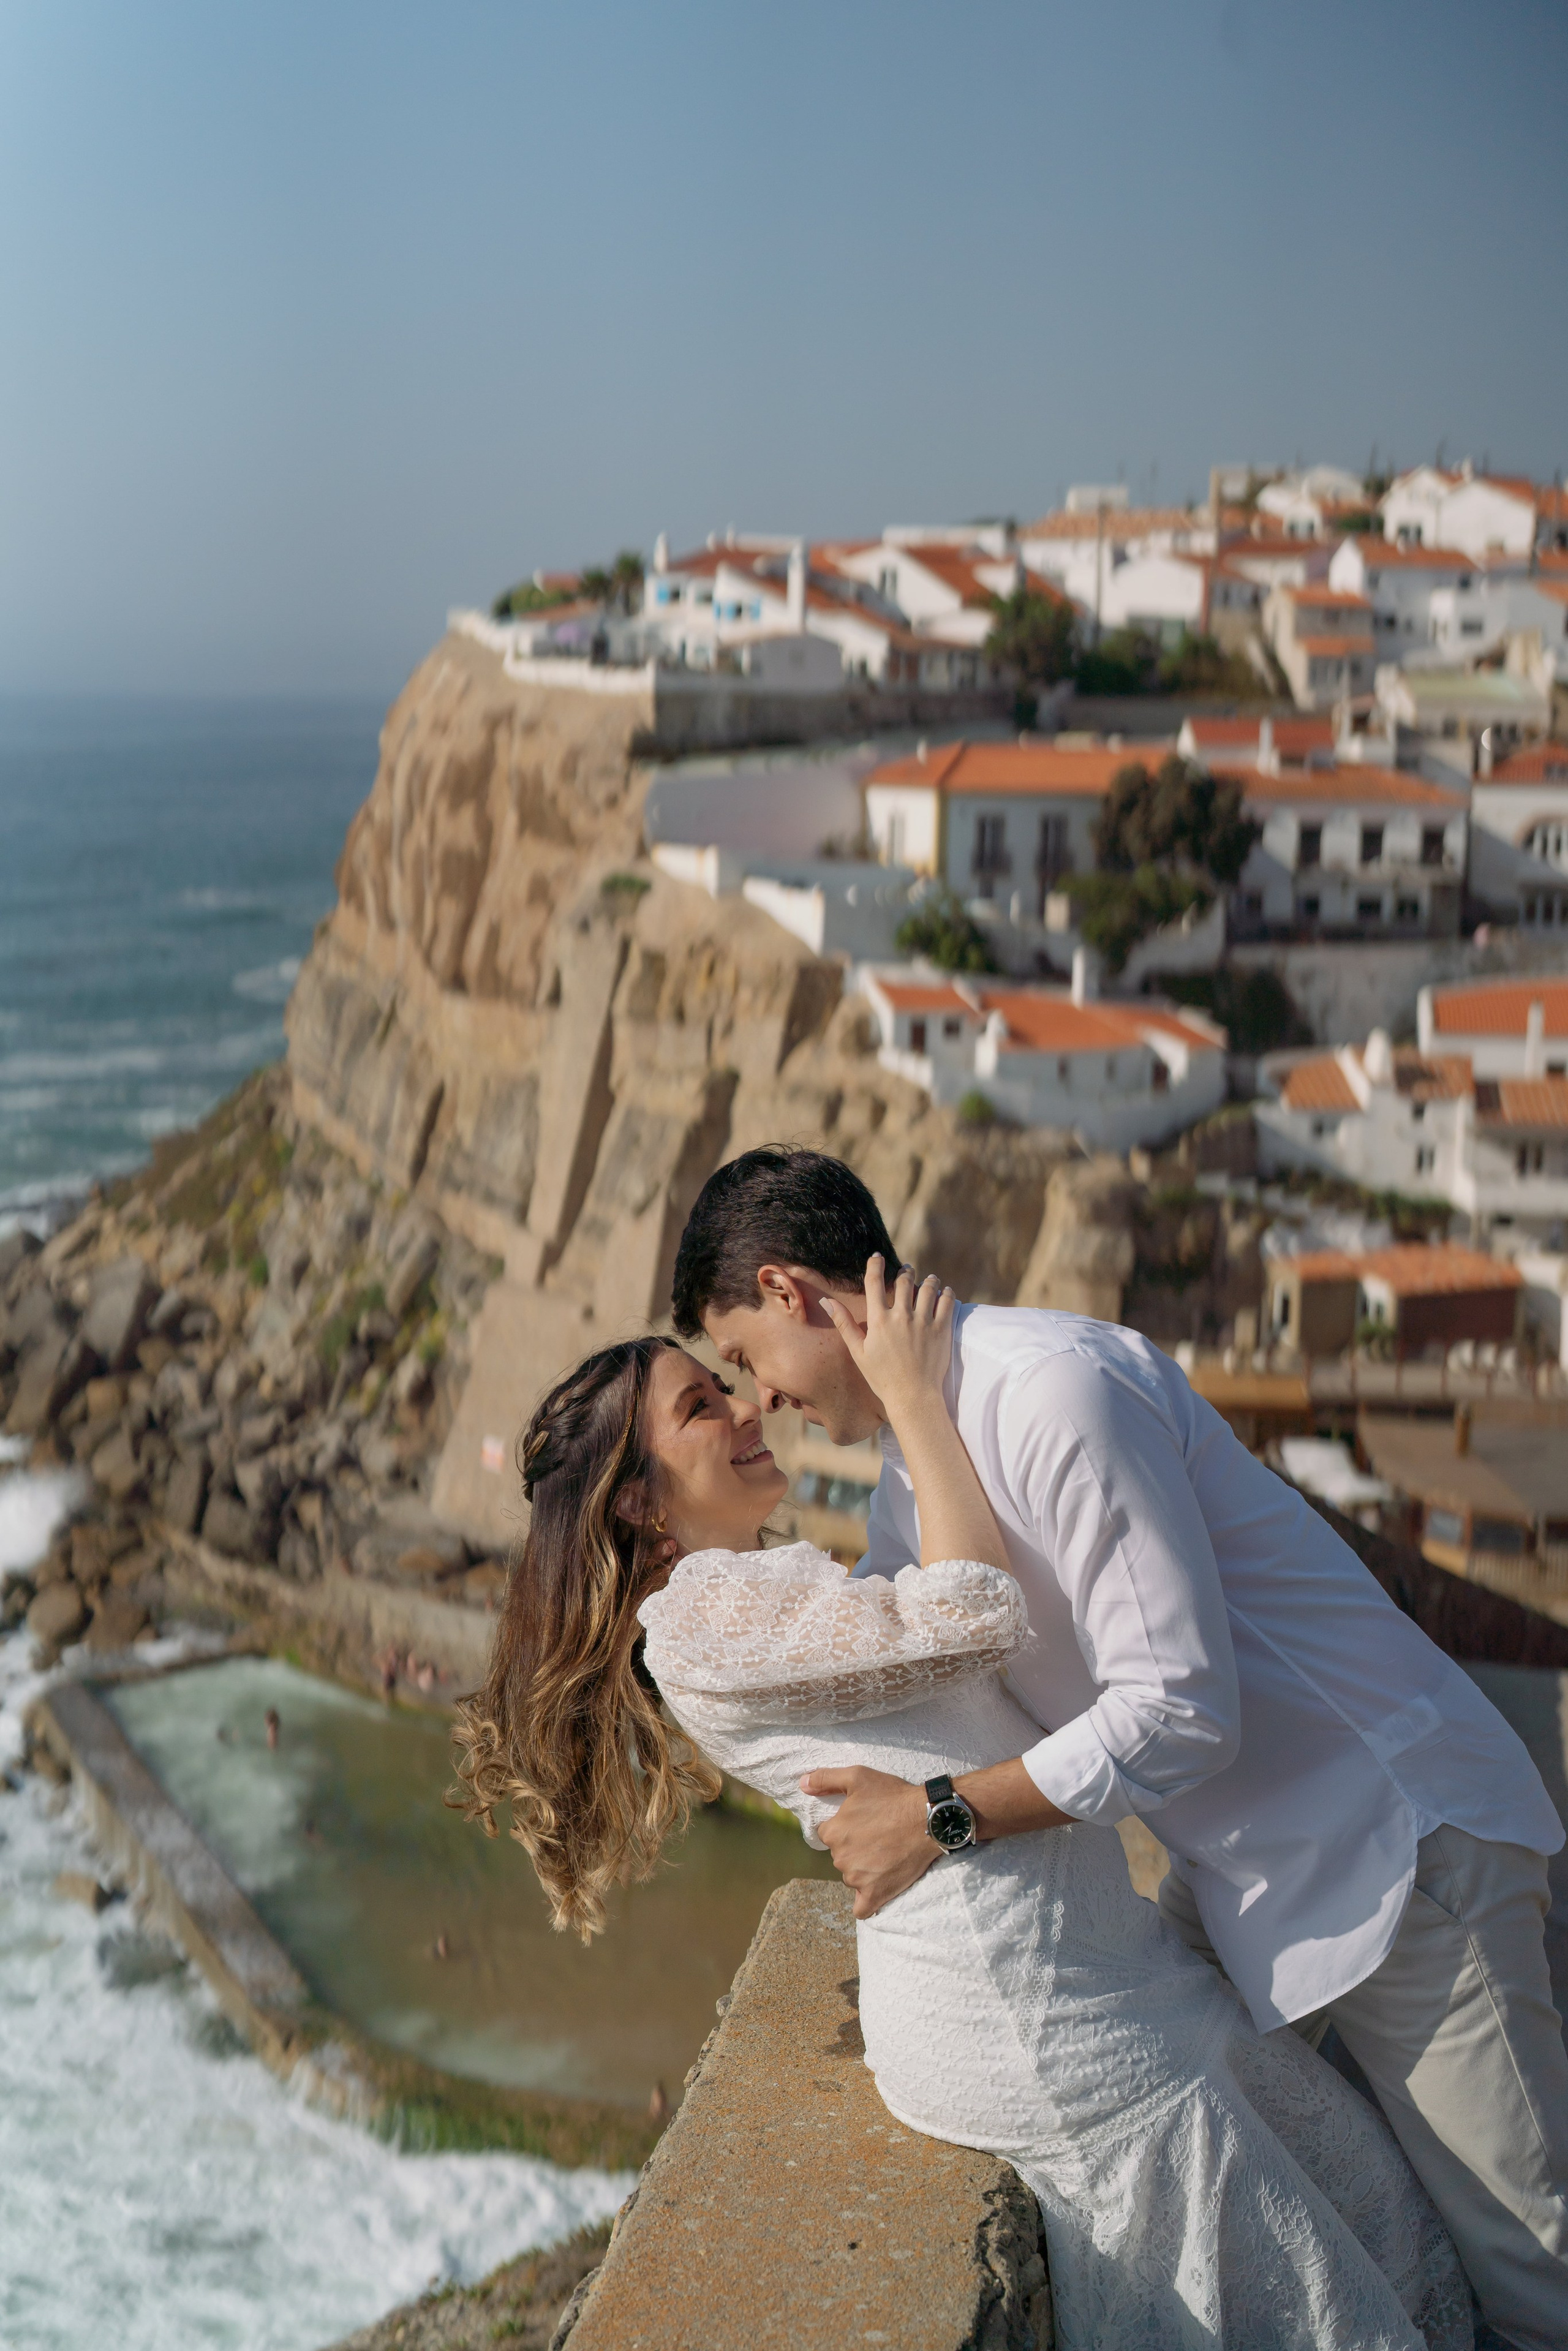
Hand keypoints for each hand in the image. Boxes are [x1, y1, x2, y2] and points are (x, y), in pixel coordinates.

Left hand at [798, 1763, 937, 1917]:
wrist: (927, 1819)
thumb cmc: (893, 1796)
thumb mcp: (858, 1776)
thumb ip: (825, 1778)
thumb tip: (802, 1784)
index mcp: (833, 1832)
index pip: (828, 1834)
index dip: (845, 1827)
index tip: (863, 1822)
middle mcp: (841, 1858)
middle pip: (841, 1856)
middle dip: (855, 1847)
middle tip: (878, 1835)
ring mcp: (857, 1879)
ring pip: (852, 1877)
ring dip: (863, 1870)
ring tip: (886, 1854)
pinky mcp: (875, 1894)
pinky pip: (861, 1908)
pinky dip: (865, 1902)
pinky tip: (873, 1892)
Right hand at [821, 1256, 954, 1423]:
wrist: (913, 1397)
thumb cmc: (882, 1377)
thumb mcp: (858, 1351)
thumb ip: (844, 1323)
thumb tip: (826, 1301)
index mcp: (879, 1320)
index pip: (874, 1282)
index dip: (874, 1266)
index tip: (877, 1257)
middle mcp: (901, 1316)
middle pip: (904, 1280)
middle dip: (905, 1271)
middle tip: (906, 1269)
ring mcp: (923, 1321)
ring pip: (928, 1287)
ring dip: (928, 1279)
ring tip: (929, 1279)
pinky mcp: (942, 1329)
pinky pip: (946, 1302)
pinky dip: (946, 1293)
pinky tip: (944, 1292)